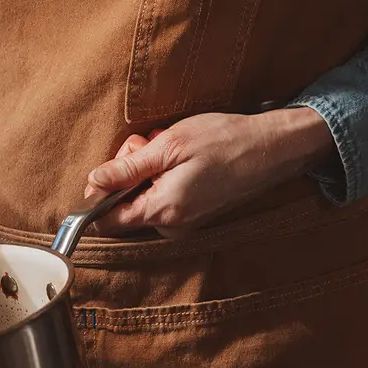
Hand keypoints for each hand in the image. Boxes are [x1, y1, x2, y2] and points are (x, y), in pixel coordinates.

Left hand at [84, 108, 336, 236]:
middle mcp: (171, 226)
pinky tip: (178, 157)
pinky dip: (162, 176)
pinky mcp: (193, 215)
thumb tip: (94, 182)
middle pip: (124, 207)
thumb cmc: (223, 141)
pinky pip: (161, 198)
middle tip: (147, 143)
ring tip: (167, 145)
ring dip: (146, 170)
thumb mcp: (168, 146)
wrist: (272, 148)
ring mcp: (184, 223)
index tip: (106, 169)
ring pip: (142, 199)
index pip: (108, 223)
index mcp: (163, 211)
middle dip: (127, 173)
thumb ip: (127, 169)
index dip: (98, 196)